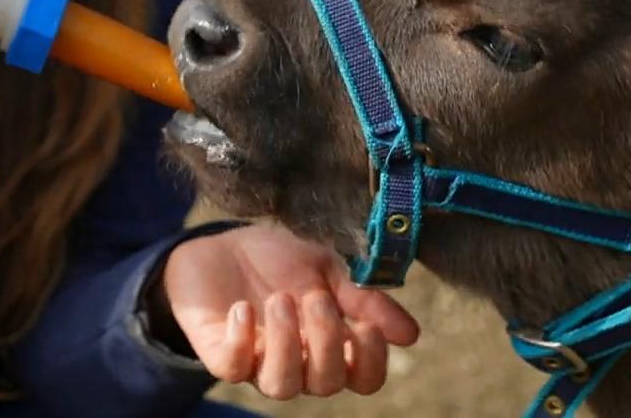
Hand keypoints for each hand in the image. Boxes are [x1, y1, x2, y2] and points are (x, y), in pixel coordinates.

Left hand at [157, 223, 419, 400]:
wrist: (220, 244)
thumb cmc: (276, 259)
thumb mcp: (325, 267)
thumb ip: (363, 298)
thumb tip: (410, 335)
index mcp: (331, 343)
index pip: (363, 378)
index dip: (371, 362)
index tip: (368, 327)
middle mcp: (299, 362)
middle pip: (326, 383)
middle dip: (326, 342)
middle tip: (315, 297)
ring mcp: (259, 361)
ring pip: (281, 387)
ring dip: (286, 345)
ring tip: (280, 300)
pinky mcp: (221, 354)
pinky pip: (233, 368)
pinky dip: (240, 340)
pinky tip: (241, 308)